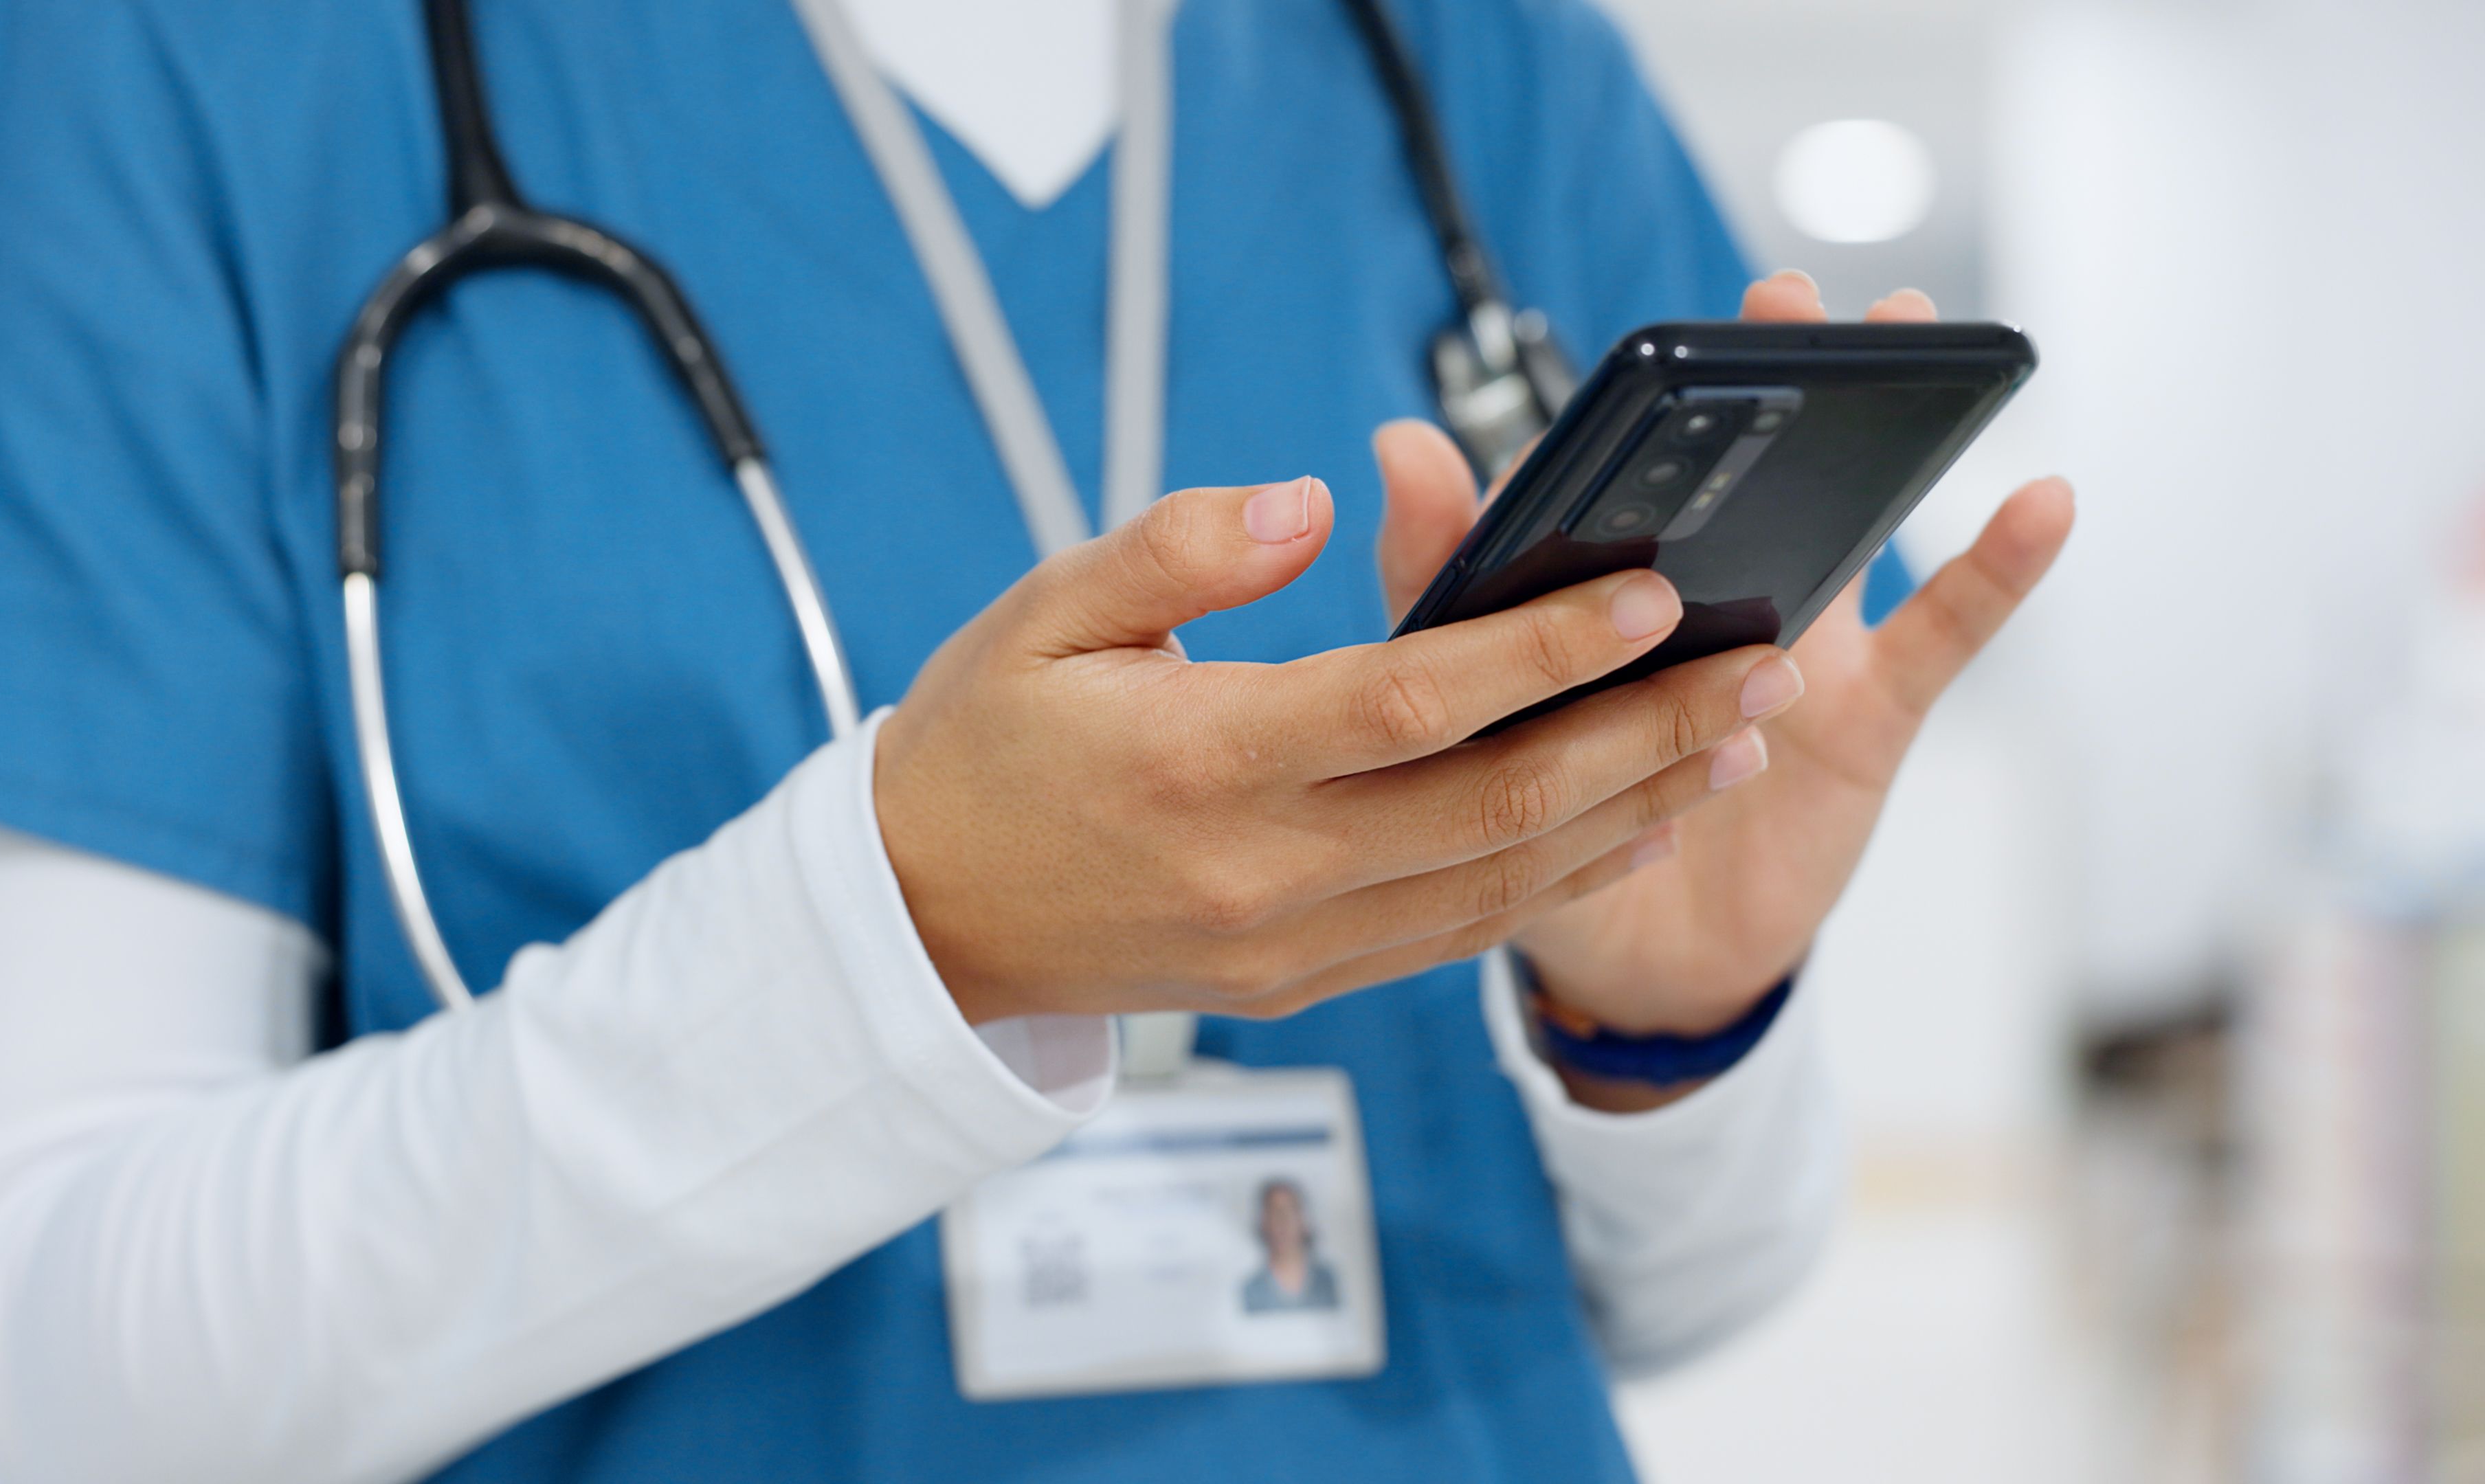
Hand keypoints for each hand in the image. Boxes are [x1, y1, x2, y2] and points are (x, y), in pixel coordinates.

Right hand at [875, 475, 1802, 1024]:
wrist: (919, 919)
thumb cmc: (980, 746)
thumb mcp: (1046, 611)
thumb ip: (1183, 546)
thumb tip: (1321, 502)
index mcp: (1198, 759)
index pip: (1409, 700)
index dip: (1543, 647)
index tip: (1650, 593)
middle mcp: (1260, 869)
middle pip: (1495, 801)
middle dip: (1647, 733)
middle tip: (1762, 668)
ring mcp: (1287, 944)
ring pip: (1500, 881)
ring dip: (1635, 812)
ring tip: (1740, 743)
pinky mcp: (1299, 985)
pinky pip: (1458, 935)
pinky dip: (1560, 880)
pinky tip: (1632, 828)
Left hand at [1373, 270, 2076, 1042]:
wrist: (1618, 964)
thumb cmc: (1537, 821)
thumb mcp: (1467, 704)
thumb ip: (1435, 577)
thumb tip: (1397, 444)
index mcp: (1616, 587)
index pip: (1636, 471)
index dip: (1657, 408)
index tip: (1679, 341)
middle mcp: (1712, 601)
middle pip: (1753, 473)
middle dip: (1779, 374)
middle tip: (1791, 296)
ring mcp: (1797, 651)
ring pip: (1851, 523)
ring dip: (1884, 430)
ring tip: (1912, 327)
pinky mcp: (1861, 715)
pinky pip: (1940, 633)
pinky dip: (1996, 568)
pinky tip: (2041, 499)